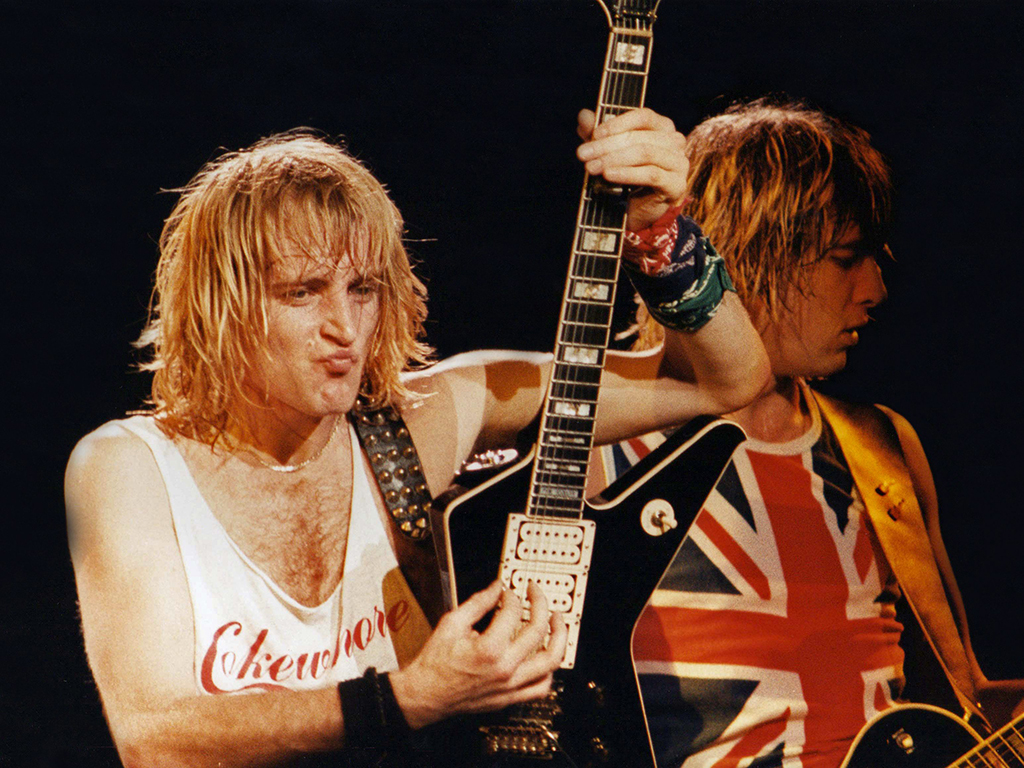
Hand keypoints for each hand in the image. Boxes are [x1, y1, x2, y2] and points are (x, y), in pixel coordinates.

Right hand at [390, 580, 567, 728]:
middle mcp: (505, 669)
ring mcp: (510, 686)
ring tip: (558, 622)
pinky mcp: (510, 698)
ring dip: (559, 637)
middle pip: (538, 631)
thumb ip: (478, 603)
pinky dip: (549, 671)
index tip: (507, 592)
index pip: (512, 612)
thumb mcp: (452, 623)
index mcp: (489, 649)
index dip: (512, 596)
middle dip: (540, 605)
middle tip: (537, 595)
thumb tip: (496, 588)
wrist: (426, 695)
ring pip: (551, 661)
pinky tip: (546, 656)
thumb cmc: (436, 663)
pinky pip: (541, 687)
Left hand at [576, 107, 688, 230]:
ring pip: (645, 154)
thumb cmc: (625, 175)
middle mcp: (674, 141)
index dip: (618, 123)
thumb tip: (584, 115)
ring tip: (591, 167)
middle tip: (583, 154)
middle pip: (640, 137)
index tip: (594, 134)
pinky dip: (627, 174)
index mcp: (662, 127)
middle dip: (607, 145)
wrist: (638, 210)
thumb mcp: (607, 151)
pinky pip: (651, 174)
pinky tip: (609, 175)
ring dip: (614, 159)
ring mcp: (679, 163)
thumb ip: (597, 133)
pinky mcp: (676, 184)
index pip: (643, 116)